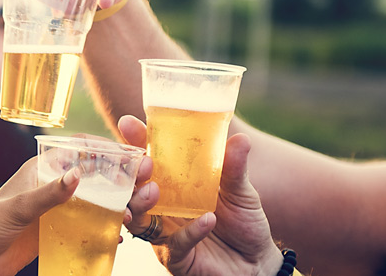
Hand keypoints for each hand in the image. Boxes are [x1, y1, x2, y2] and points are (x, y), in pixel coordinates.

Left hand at [0, 131, 151, 275]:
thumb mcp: (18, 208)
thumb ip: (48, 194)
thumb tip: (78, 175)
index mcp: (44, 167)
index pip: (82, 148)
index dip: (110, 149)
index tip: (135, 155)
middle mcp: (57, 183)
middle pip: (100, 173)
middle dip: (126, 178)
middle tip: (147, 184)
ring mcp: (62, 206)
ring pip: (102, 198)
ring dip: (123, 202)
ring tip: (136, 211)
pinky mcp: (64, 228)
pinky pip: (94, 222)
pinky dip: (110, 224)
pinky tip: (122, 231)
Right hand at [123, 114, 283, 275]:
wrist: (257, 262)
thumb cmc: (244, 223)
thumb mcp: (240, 191)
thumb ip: (234, 168)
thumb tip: (241, 139)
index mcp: (171, 184)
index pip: (146, 160)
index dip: (135, 142)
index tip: (128, 123)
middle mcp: (161, 207)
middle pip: (131, 189)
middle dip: (130, 176)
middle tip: (144, 164)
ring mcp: (164, 233)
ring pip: (138, 219)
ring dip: (142, 203)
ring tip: (156, 191)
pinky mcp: (176, 257)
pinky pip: (175, 244)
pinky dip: (189, 232)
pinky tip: (207, 220)